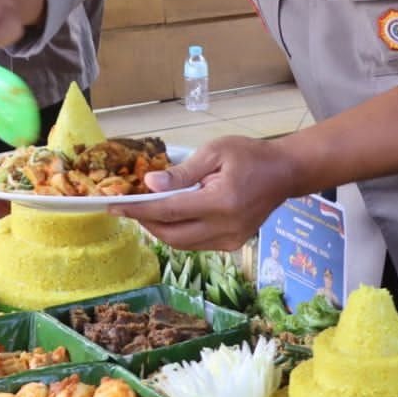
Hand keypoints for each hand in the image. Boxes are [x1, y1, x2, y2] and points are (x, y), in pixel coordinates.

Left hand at [114, 136, 298, 250]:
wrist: (284, 173)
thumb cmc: (249, 155)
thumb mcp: (214, 152)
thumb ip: (182, 172)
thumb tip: (150, 184)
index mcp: (220, 202)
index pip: (169, 211)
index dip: (138, 210)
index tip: (113, 207)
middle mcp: (225, 228)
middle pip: (172, 236)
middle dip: (145, 223)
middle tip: (128, 208)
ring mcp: (230, 240)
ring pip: (182, 244)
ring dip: (160, 229)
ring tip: (146, 210)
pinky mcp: (233, 244)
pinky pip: (196, 244)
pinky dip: (178, 232)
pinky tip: (171, 215)